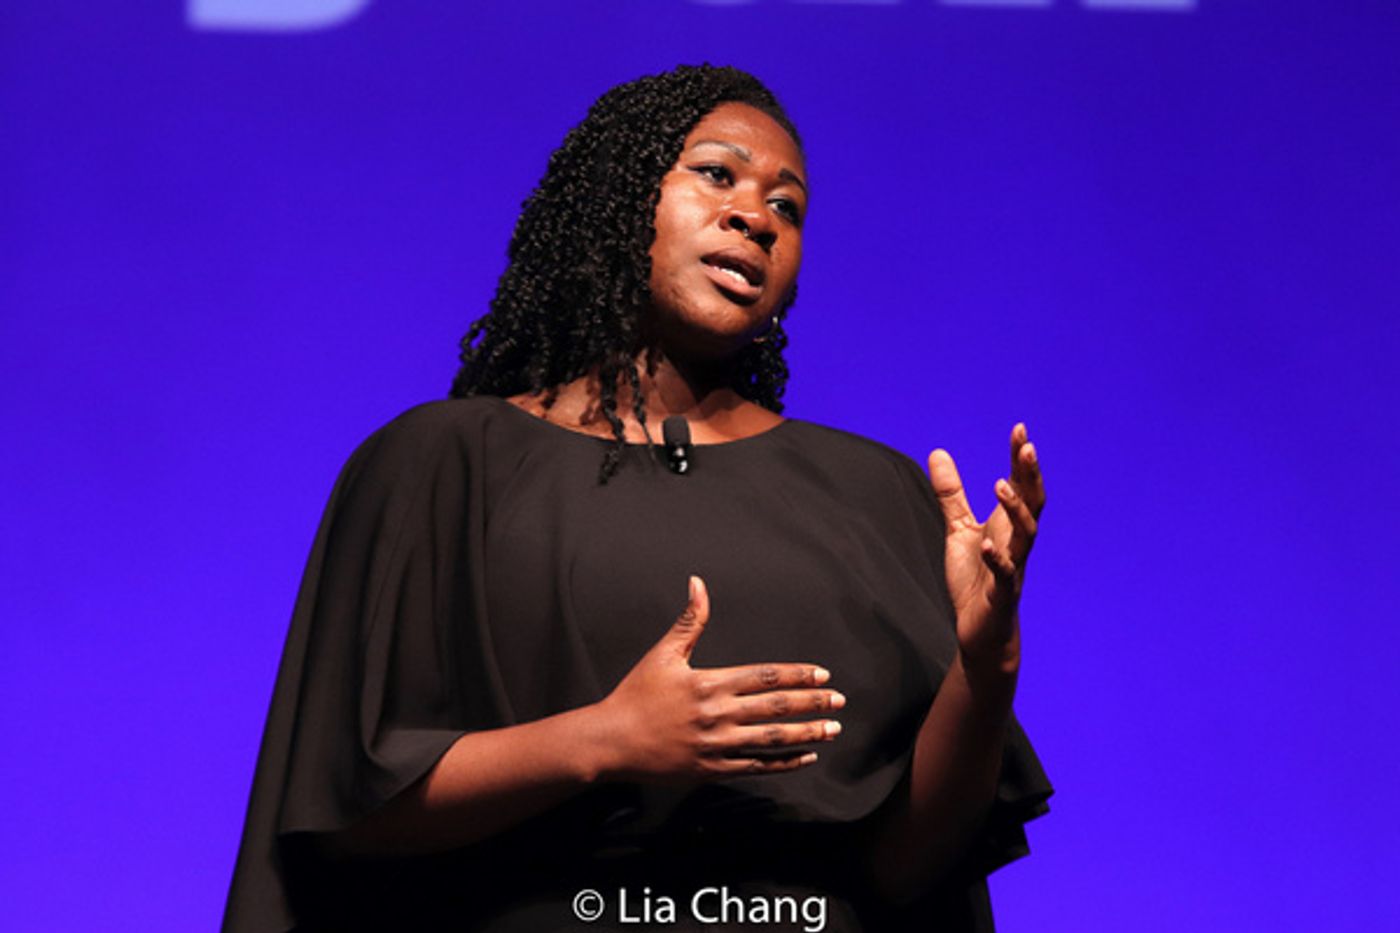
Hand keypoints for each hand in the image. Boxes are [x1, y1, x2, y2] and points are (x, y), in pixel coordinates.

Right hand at [592, 576, 843, 783]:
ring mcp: (717, 745)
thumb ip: (689, 621)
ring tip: (833, 729)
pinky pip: (756, 767)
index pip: (765, 678)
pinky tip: (806, 758)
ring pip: (772, 739)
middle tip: (840, 701)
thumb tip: (698, 583)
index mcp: (710, 683)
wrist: (611, 741)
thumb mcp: (662, 654)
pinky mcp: (712, 770)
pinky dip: (784, 763)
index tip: (823, 675)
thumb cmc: (635, 695)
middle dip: (812, 703)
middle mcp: (718, 714)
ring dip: (806, 733)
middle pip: (775, 708)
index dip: (797, 676)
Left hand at [927, 423, 1044, 679]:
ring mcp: (1014, 567)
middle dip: (1030, 475)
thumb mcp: (958, 529)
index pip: (1020, 485)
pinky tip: (987, 545)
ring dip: (1016, 510)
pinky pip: (1006, 575)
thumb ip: (951, 494)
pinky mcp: (1002, 594)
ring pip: (1026, 535)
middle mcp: (1017, 542)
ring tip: (1000, 485)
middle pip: (1033, 503)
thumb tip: (937, 451)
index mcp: (1008, 526)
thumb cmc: (974, 579)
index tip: (1019, 429)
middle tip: (1026, 446)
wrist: (981, 630)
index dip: (1020, 459)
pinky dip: (998, 559)